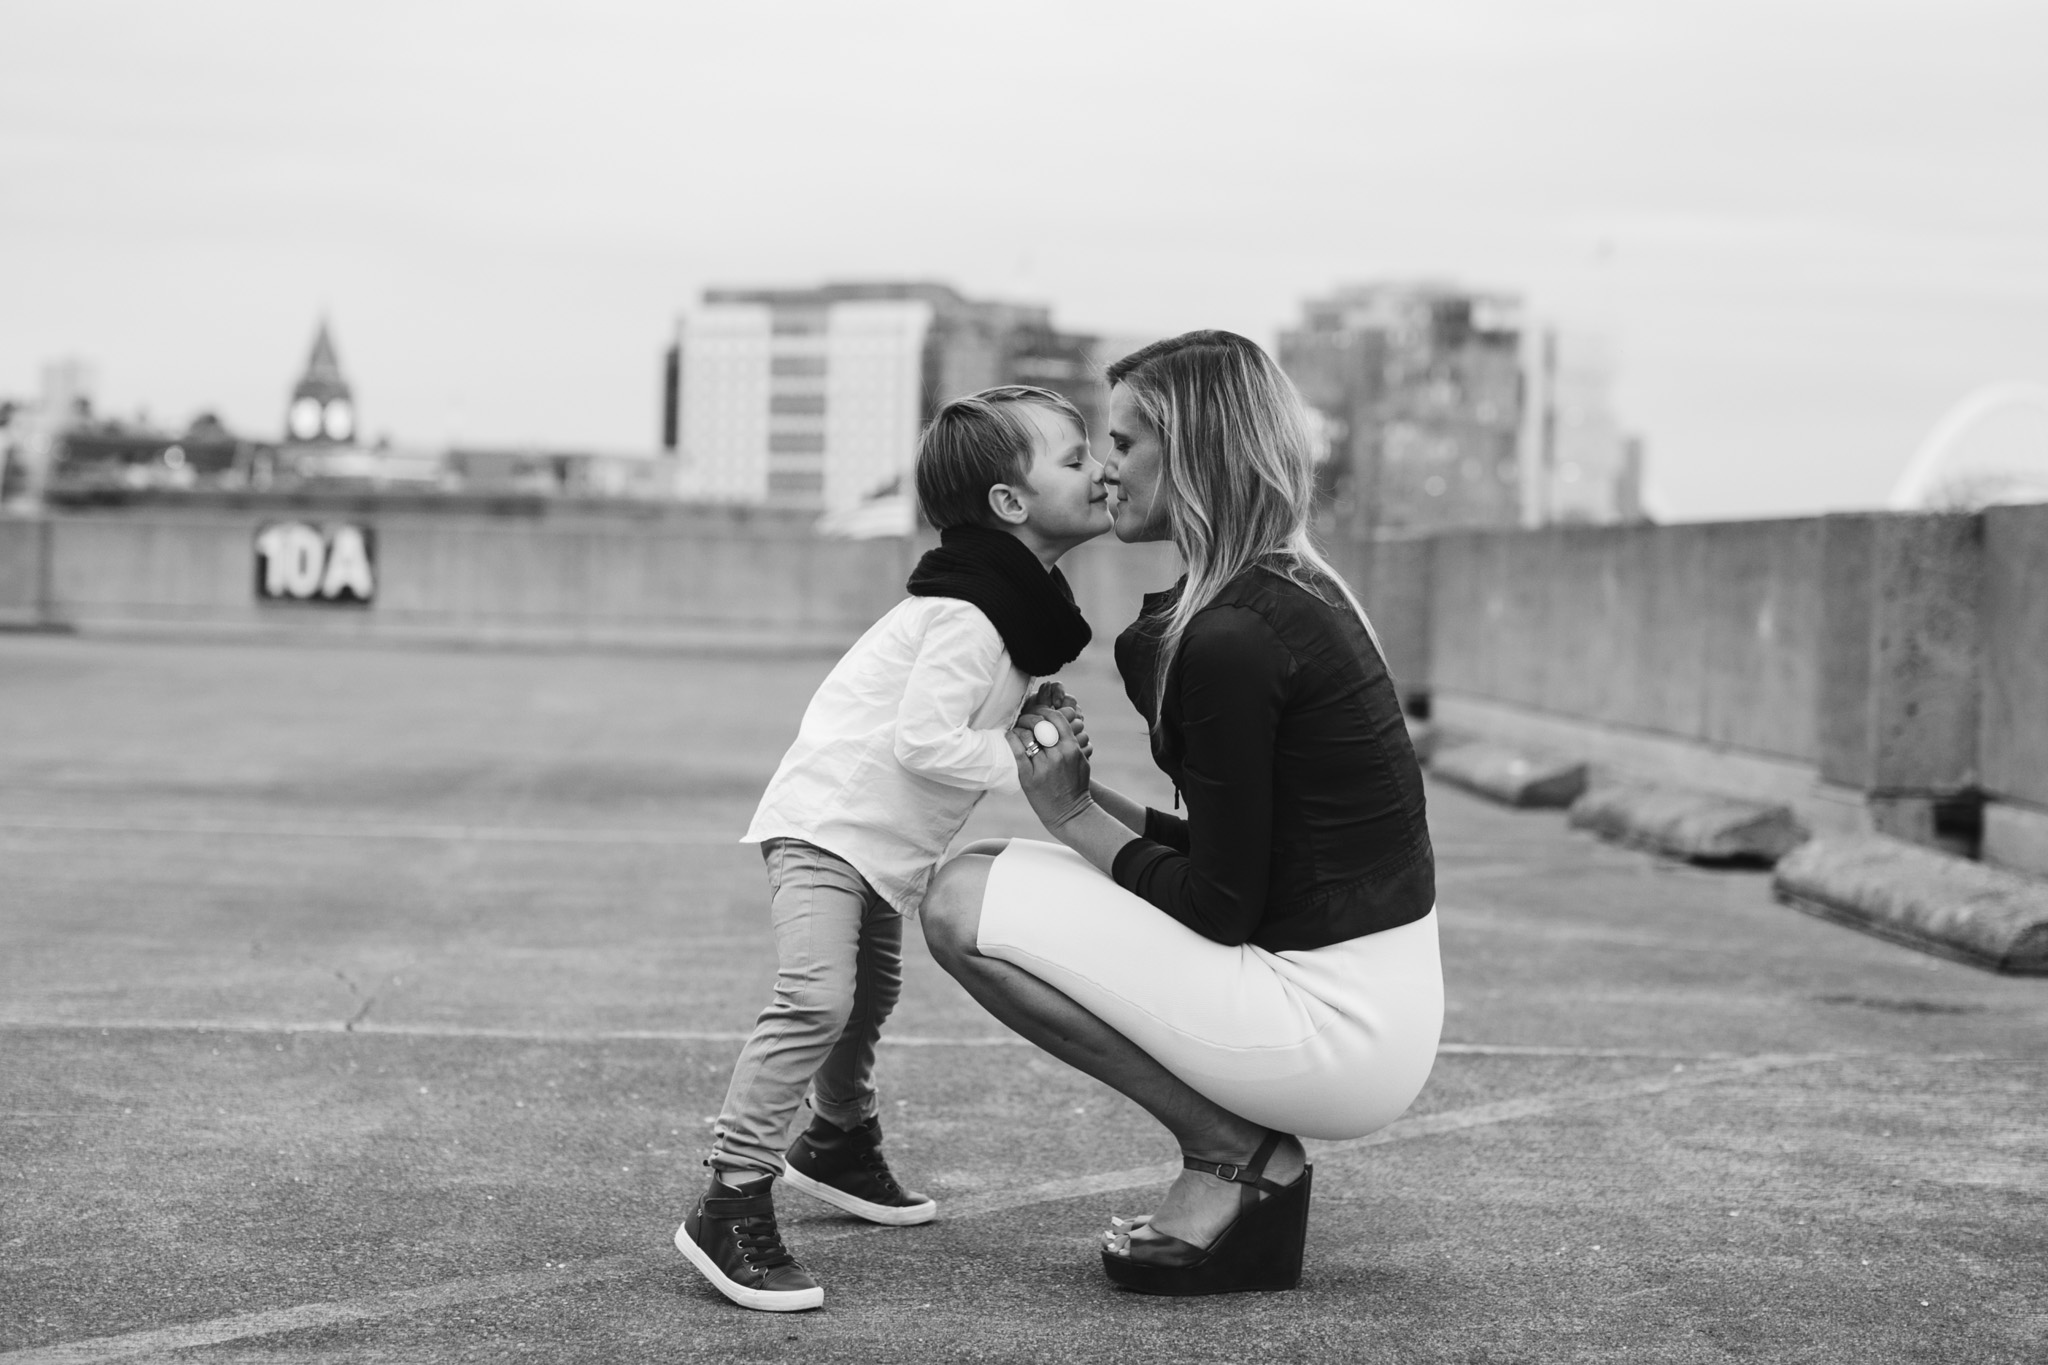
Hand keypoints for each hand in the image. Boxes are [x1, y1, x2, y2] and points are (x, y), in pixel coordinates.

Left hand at [1012, 708, 1092, 830]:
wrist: (1071, 813)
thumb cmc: (1076, 785)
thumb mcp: (1081, 760)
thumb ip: (1071, 742)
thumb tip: (1060, 723)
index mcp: (1072, 748)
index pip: (1055, 718)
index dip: (1043, 711)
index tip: (1037, 713)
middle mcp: (1058, 755)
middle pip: (1039, 724)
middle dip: (1029, 718)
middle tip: (1024, 720)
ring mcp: (1044, 766)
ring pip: (1026, 736)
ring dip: (1019, 729)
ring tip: (1016, 730)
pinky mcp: (1030, 778)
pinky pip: (1017, 753)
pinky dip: (1011, 740)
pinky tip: (1009, 737)